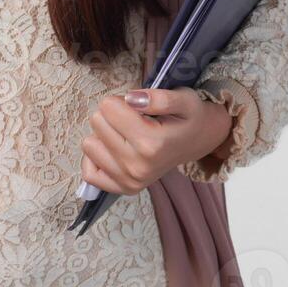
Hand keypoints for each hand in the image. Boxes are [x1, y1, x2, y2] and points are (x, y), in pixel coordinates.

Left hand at [79, 87, 233, 195]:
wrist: (198, 141)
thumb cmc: (189, 117)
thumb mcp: (184, 99)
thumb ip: (160, 97)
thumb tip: (131, 99)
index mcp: (151, 144)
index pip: (108, 106)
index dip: (122, 100)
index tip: (138, 106)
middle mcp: (137, 166)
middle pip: (97, 122)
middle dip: (113, 115)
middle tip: (135, 119)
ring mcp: (129, 181)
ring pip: (89, 144)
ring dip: (104, 134)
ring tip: (127, 134)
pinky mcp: (123, 189)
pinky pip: (89, 172)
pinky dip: (97, 157)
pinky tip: (113, 149)